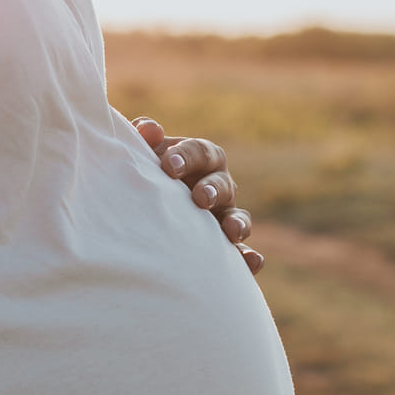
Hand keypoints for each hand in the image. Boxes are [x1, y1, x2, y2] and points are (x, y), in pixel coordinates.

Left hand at [130, 117, 262, 273]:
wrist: (141, 208)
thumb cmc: (146, 172)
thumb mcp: (143, 153)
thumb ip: (144, 139)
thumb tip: (149, 130)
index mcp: (201, 158)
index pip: (199, 152)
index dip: (186, 157)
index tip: (169, 166)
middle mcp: (218, 185)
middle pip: (222, 183)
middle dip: (213, 189)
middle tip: (200, 197)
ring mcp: (224, 216)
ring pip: (238, 217)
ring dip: (238, 223)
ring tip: (231, 232)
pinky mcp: (224, 246)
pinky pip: (242, 252)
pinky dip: (249, 257)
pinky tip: (253, 264)